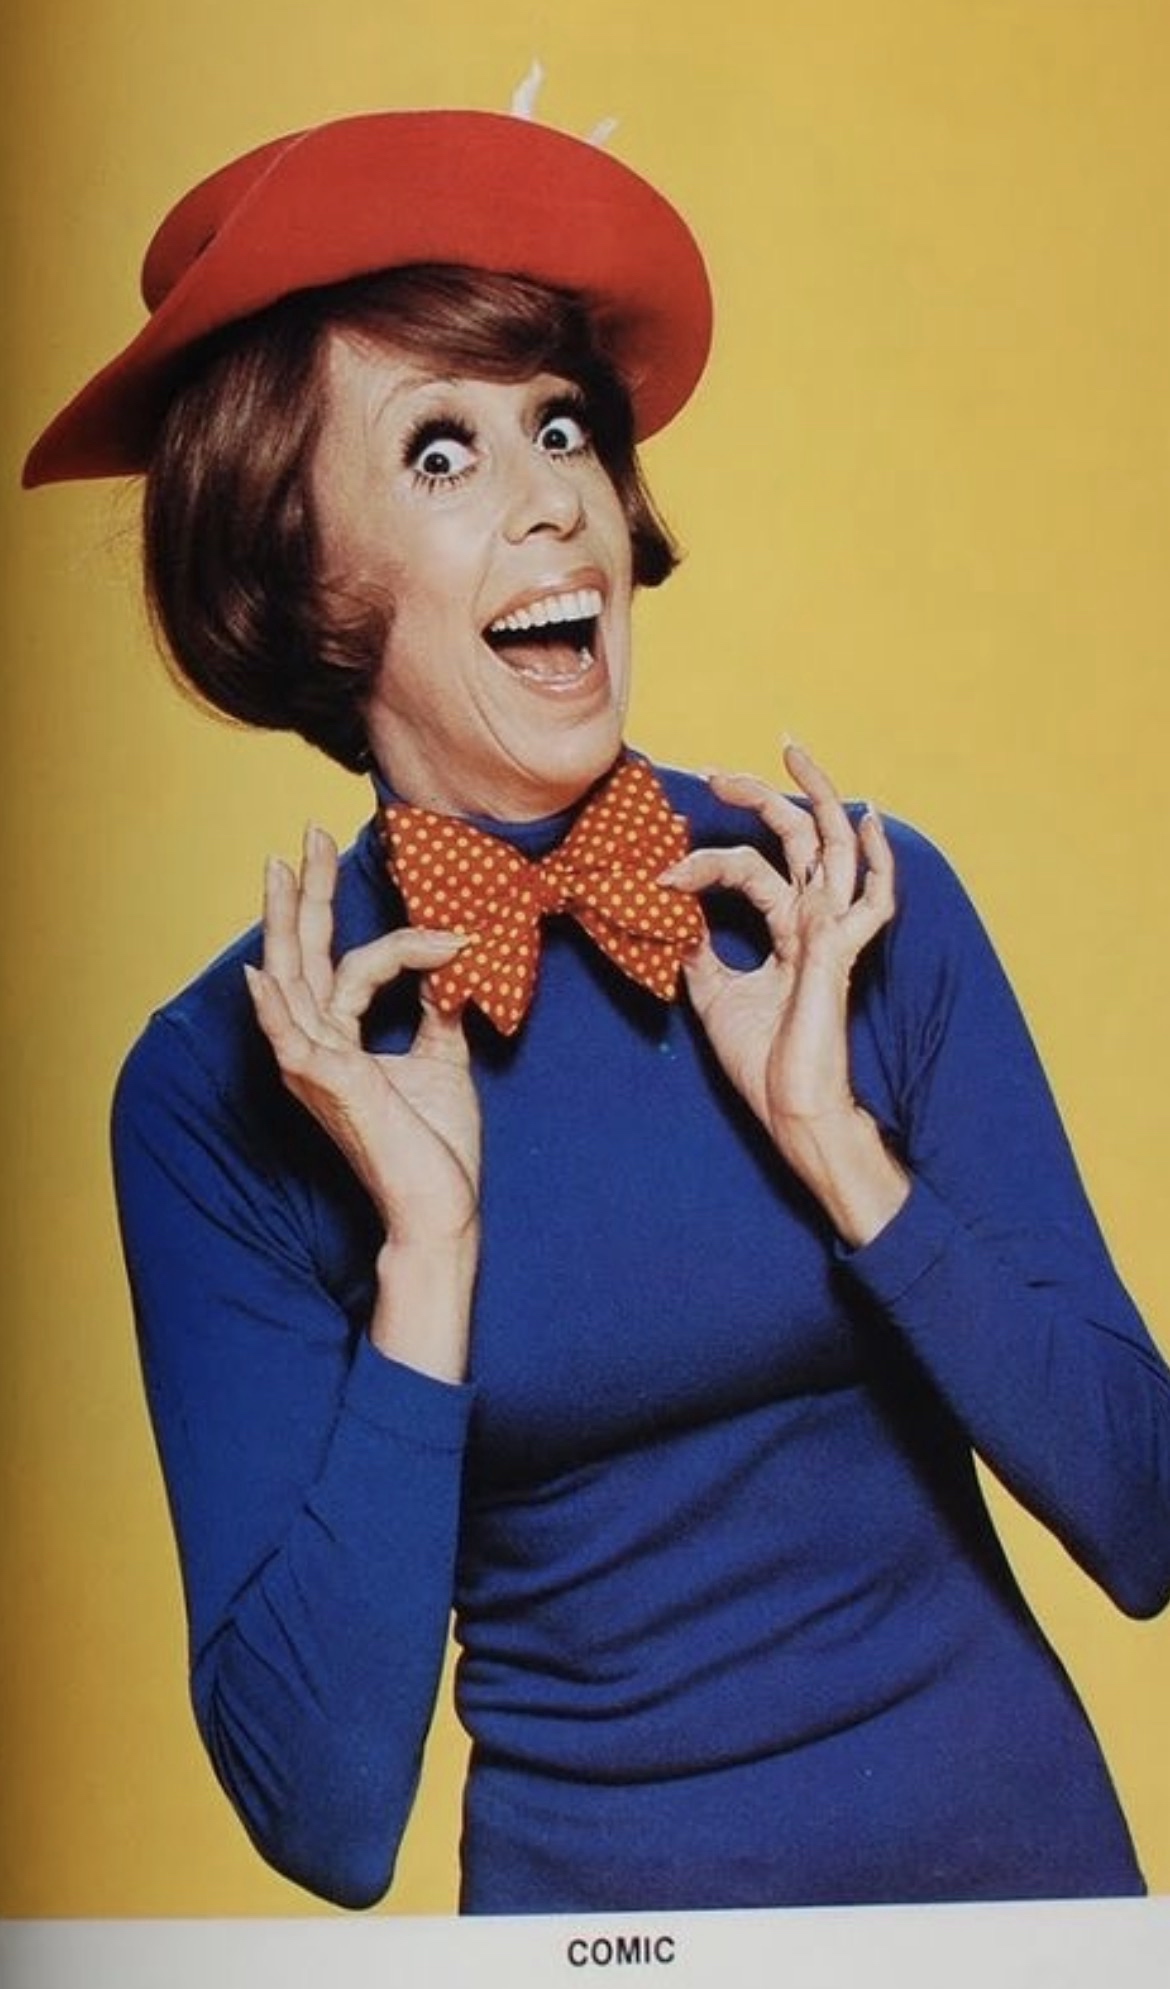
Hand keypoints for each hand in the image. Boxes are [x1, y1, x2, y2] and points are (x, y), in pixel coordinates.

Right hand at [244, 826, 480, 1250]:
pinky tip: (259, 972)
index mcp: (338, 1043)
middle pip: (301, 957)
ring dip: (288, 922)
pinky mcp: (328, 1085)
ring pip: (294, 980)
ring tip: (282, 869)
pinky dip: (274, 1004)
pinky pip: (294, 1035)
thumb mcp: (443, 1062)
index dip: (400, 938)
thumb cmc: (434, 1147)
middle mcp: (316, 1049)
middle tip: (306, 837)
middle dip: (304, 895)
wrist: (437, 1207)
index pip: (349, 968)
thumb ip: (438, 1012)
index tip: (454, 929)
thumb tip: (451, 965)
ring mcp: (315, 1067)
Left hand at [661, 743, 908, 1244]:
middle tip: (717, 772)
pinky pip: (868, 899)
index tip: (661, 868)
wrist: (794, 1112)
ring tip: (788, 752)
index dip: (705, 857)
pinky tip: (870, 822)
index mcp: (788, 929)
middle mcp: (814, 921)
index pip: (753, 868)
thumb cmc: (766, 1063)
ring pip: (830, 847)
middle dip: (761, 794)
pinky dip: (875, 860)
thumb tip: (672, 918)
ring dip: (810, 796)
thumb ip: (700, 953)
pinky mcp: (839, 954)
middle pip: (797, 838)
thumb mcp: (715, 997)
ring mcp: (832, 933)